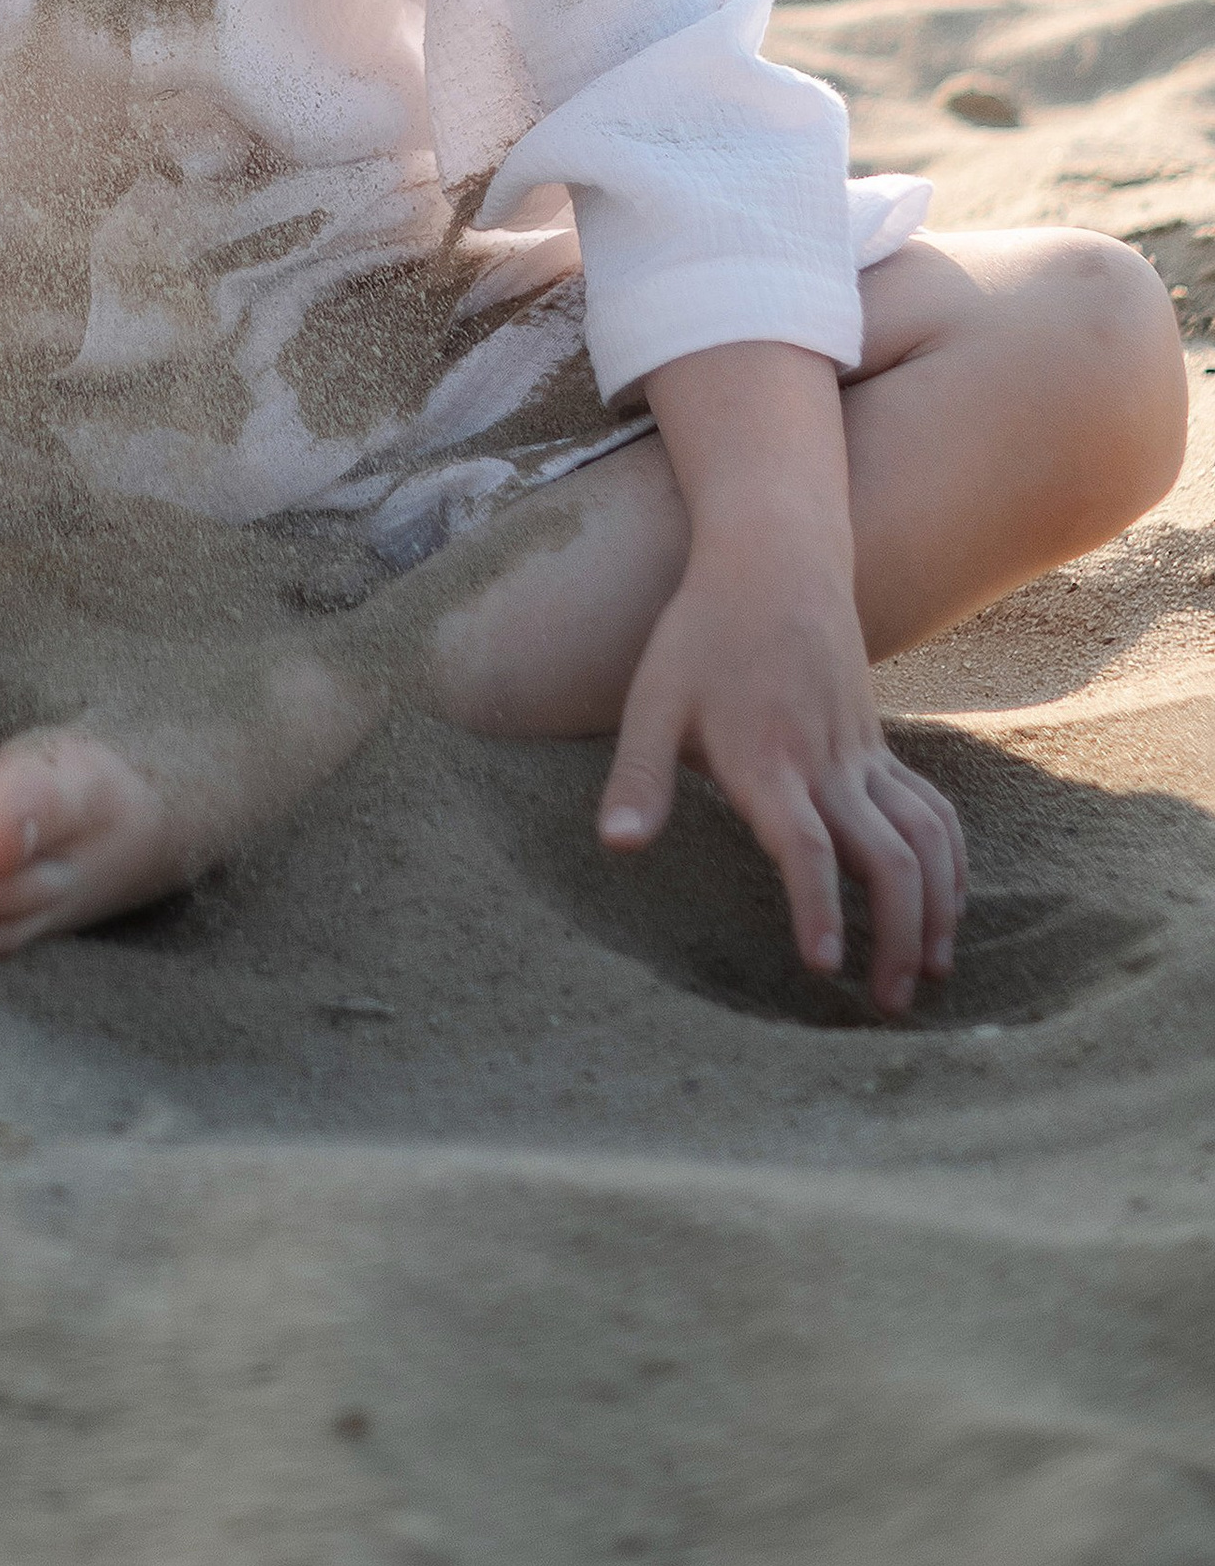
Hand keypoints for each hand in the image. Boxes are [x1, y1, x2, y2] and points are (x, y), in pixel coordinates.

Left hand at [598, 539, 964, 1014]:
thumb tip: (616, 847)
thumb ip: (638, 778)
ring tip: (925, 976)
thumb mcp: (652, 700)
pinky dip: (951, 865)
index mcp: (767, 759)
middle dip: (894, 938)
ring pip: (926, 842)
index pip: (805, 847)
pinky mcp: (879, 749)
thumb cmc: (702, 634)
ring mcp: (863, 756)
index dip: (818, 907)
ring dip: (935, 911)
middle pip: (887, 861)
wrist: (774, 560)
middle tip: (881, 1007)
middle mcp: (828, 765)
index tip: (824, 965)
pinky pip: (933, 813)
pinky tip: (946, 909)